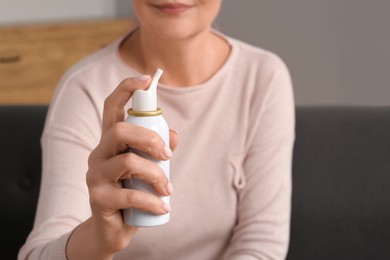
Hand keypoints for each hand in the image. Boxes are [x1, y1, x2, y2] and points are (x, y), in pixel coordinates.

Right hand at [66, 75, 177, 258]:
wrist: (113, 228)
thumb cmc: (133, 191)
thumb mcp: (148, 168)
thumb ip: (159, 150)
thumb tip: (172, 134)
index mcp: (110, 142)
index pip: (111, 107)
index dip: (126, 89)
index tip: (146, 79)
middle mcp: (98, 153)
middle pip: (119, 130)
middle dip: (150, 138)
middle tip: (167, 156)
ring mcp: (94, 175)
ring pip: (127, 162)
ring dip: (156, 176)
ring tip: (168, 190)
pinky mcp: (98, 198)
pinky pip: (130, 194)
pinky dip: (153, 201)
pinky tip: (163, 207)